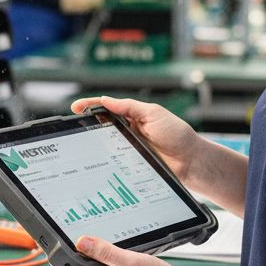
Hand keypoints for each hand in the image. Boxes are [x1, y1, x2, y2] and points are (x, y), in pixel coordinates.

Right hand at [71, 96, 200, 182]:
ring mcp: (127, 149)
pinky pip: (113, 163)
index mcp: (132, 116)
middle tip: (74, 125)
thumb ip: (130, 107)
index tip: (75, 107)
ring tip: (80, 143)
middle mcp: (127, 132)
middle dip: (87, 125)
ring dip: (93, 144)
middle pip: (102, 127)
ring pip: (104, 146)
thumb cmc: (177, 134)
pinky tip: (95, 162)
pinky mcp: (129, 166)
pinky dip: (104, 162)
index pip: (107, 108)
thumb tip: (106, 100)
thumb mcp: (154, 114)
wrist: (190, 161)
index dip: (90, 106)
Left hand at [77, 236, 191, 265]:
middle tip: (113, 241)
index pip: (76, 265)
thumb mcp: (130, 262)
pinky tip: (132, 260)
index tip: (91, 237)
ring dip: (110, 258)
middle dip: (97, 252)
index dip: (81, 249)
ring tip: (126, 252)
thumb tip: (81, 242)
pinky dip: (119, 265)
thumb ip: (104, 252)